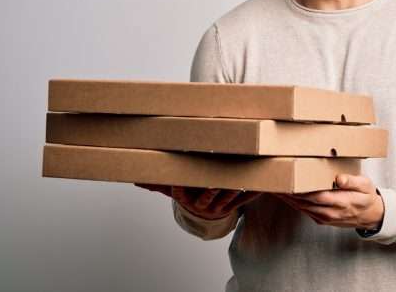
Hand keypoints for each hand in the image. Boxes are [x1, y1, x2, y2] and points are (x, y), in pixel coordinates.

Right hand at [134, 183, 260, 220]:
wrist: (206, 214)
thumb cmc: (190, 195)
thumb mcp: (174, 191)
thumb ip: (157, 185)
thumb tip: (135, 181)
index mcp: (188, 199)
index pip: (184, 193)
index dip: (184, 187)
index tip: (185, 181)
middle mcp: (203, 204)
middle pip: (207, 196)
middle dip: (212, 188)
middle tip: (216, 181)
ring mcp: (218, 206)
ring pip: (227, 198)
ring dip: (234, 190)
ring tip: (240, 180)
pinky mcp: (232, 205)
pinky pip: (243, 201)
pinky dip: (251, 194)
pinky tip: (260, 187)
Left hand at [275, 174, 384, 229]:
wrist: (371, 216)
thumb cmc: (367, 196)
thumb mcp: (366, 185)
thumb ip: (353, 181)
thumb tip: (340, 178)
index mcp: (342, 202)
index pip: (317, 196)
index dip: (300, 190)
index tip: (288, 181)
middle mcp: (331, 212)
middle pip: (304, 203)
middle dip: (288, 194)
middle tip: (275, 182)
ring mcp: (325, 218)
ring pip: (302, 208)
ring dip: (288, 199)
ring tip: (275, 187)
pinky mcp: (322, 219)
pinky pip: (305, 211)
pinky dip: (294, 203)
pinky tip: (286, 196)